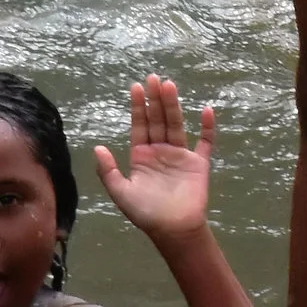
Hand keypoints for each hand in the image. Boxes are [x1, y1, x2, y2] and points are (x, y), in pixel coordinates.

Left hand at [93, 74, 214, 247]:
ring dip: (173, 106)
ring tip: (169, 86)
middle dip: (155, 99)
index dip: (138, 107)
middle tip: (153, 77)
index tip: (136, 86)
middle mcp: (160, 151)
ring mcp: (180, 156)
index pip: (140, 126)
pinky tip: (207, 111)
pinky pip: (205, 142)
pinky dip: (208, 127)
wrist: (173, 229)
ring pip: (176, 125)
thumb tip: (98, 147)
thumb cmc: (146, 213)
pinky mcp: (198, 163)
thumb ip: (109, 171)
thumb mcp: (121, 193)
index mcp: (142, 156)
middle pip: (158, 120)